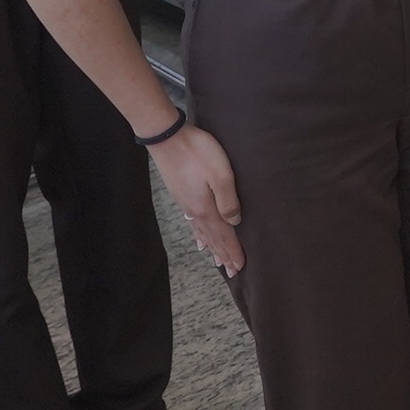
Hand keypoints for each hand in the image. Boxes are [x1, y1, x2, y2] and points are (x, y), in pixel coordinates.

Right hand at [149, 124, 243, 274]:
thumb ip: (228, 200)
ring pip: (202, 233)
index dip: (233, 251)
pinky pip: (193, 224)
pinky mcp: (181, 196)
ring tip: (219, 262)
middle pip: (213, 239)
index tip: (241, 267)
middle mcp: (194, 211)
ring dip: (212, 248)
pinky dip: (199, 236)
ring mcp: (186, 204)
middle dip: (224, 255)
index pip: (224, 236)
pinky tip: (199, 240)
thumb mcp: (220, 173)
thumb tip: (234, 222)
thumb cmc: (197, 152)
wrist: (167, 137)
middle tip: (233, 272)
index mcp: (205, 208)